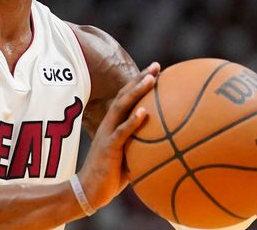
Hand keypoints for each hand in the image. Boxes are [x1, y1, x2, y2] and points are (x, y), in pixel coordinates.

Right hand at [76, 62, 160, 211]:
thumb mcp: (129, 157)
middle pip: (125, 95)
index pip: (127, 98)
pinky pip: (122, 133)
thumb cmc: (110, 176)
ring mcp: (108, 134)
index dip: (139, 82)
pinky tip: (145, 113)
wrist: (88, 191)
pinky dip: (133, 122)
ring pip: (122, 107)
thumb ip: (143, 147)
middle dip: (140, 78)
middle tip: (156, 66)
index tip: (156, 71)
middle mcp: (109, 124)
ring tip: (151, 79)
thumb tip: (168, 146)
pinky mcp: (108, 148)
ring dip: (137, 92)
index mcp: (114, 125)